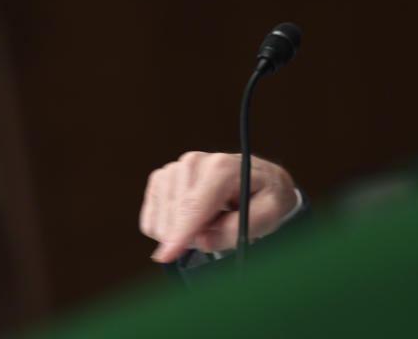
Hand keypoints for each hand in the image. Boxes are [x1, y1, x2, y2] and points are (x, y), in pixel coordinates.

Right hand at [139, 152, 297, 262]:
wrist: (257, 180)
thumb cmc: (263, 197)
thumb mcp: (267, 215)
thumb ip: (237, 229)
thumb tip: (202, 240)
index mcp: (222, 167)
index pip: (193, 205)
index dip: (180, 233)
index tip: (167, 256)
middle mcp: (194, 162)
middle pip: (174, 215)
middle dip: (189, 236)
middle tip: (216, 232)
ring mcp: (175, 168)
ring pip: (160, 218)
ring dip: (178, 233)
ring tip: (207, 224)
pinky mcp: (162, 179)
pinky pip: (150, 218)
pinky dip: (165, 228)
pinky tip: (188, 221)